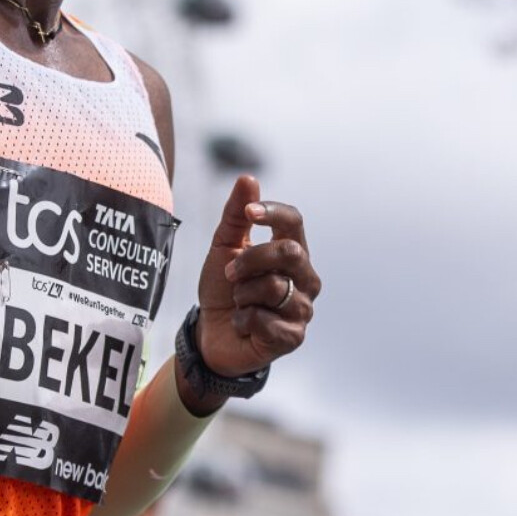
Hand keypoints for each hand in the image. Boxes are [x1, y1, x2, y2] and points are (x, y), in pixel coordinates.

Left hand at [196, 175, 318, 378]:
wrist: (211, 333)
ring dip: (242, 294)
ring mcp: (303, 308)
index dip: (272, 213)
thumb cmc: (222, 287)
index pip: (294, 221)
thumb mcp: (222, 247)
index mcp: (291, 251)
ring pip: (273, 287)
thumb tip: (248, 178)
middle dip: (249, 260)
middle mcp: (305, 278)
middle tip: (229, 273)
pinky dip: (242, 320)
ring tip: (238, 302)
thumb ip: (235, 215)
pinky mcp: (294, 337)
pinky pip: (264, 319)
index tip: (248, 214)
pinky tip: (244, 324)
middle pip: (288, 252)